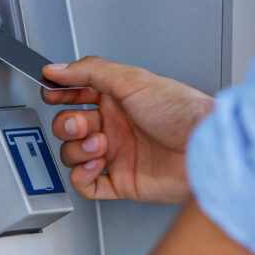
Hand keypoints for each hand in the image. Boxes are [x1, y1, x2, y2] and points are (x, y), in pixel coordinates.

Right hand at [41, 56, 213, 203]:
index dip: (60, 94)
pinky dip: (82, 176)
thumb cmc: (181, 112)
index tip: (51, 93)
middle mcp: (116, 126)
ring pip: (73, 155)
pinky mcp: (122, 182)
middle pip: (69, 126)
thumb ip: (90, 71)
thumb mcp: (132, 79)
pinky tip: (96, 165)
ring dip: (78, 149)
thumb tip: (58, 68)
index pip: (76, 94)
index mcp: (117, 99)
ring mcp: (117, 155)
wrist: (203, 148)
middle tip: (83, 124)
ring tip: (101, 144)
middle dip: (68, 124)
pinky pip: (86, 186)